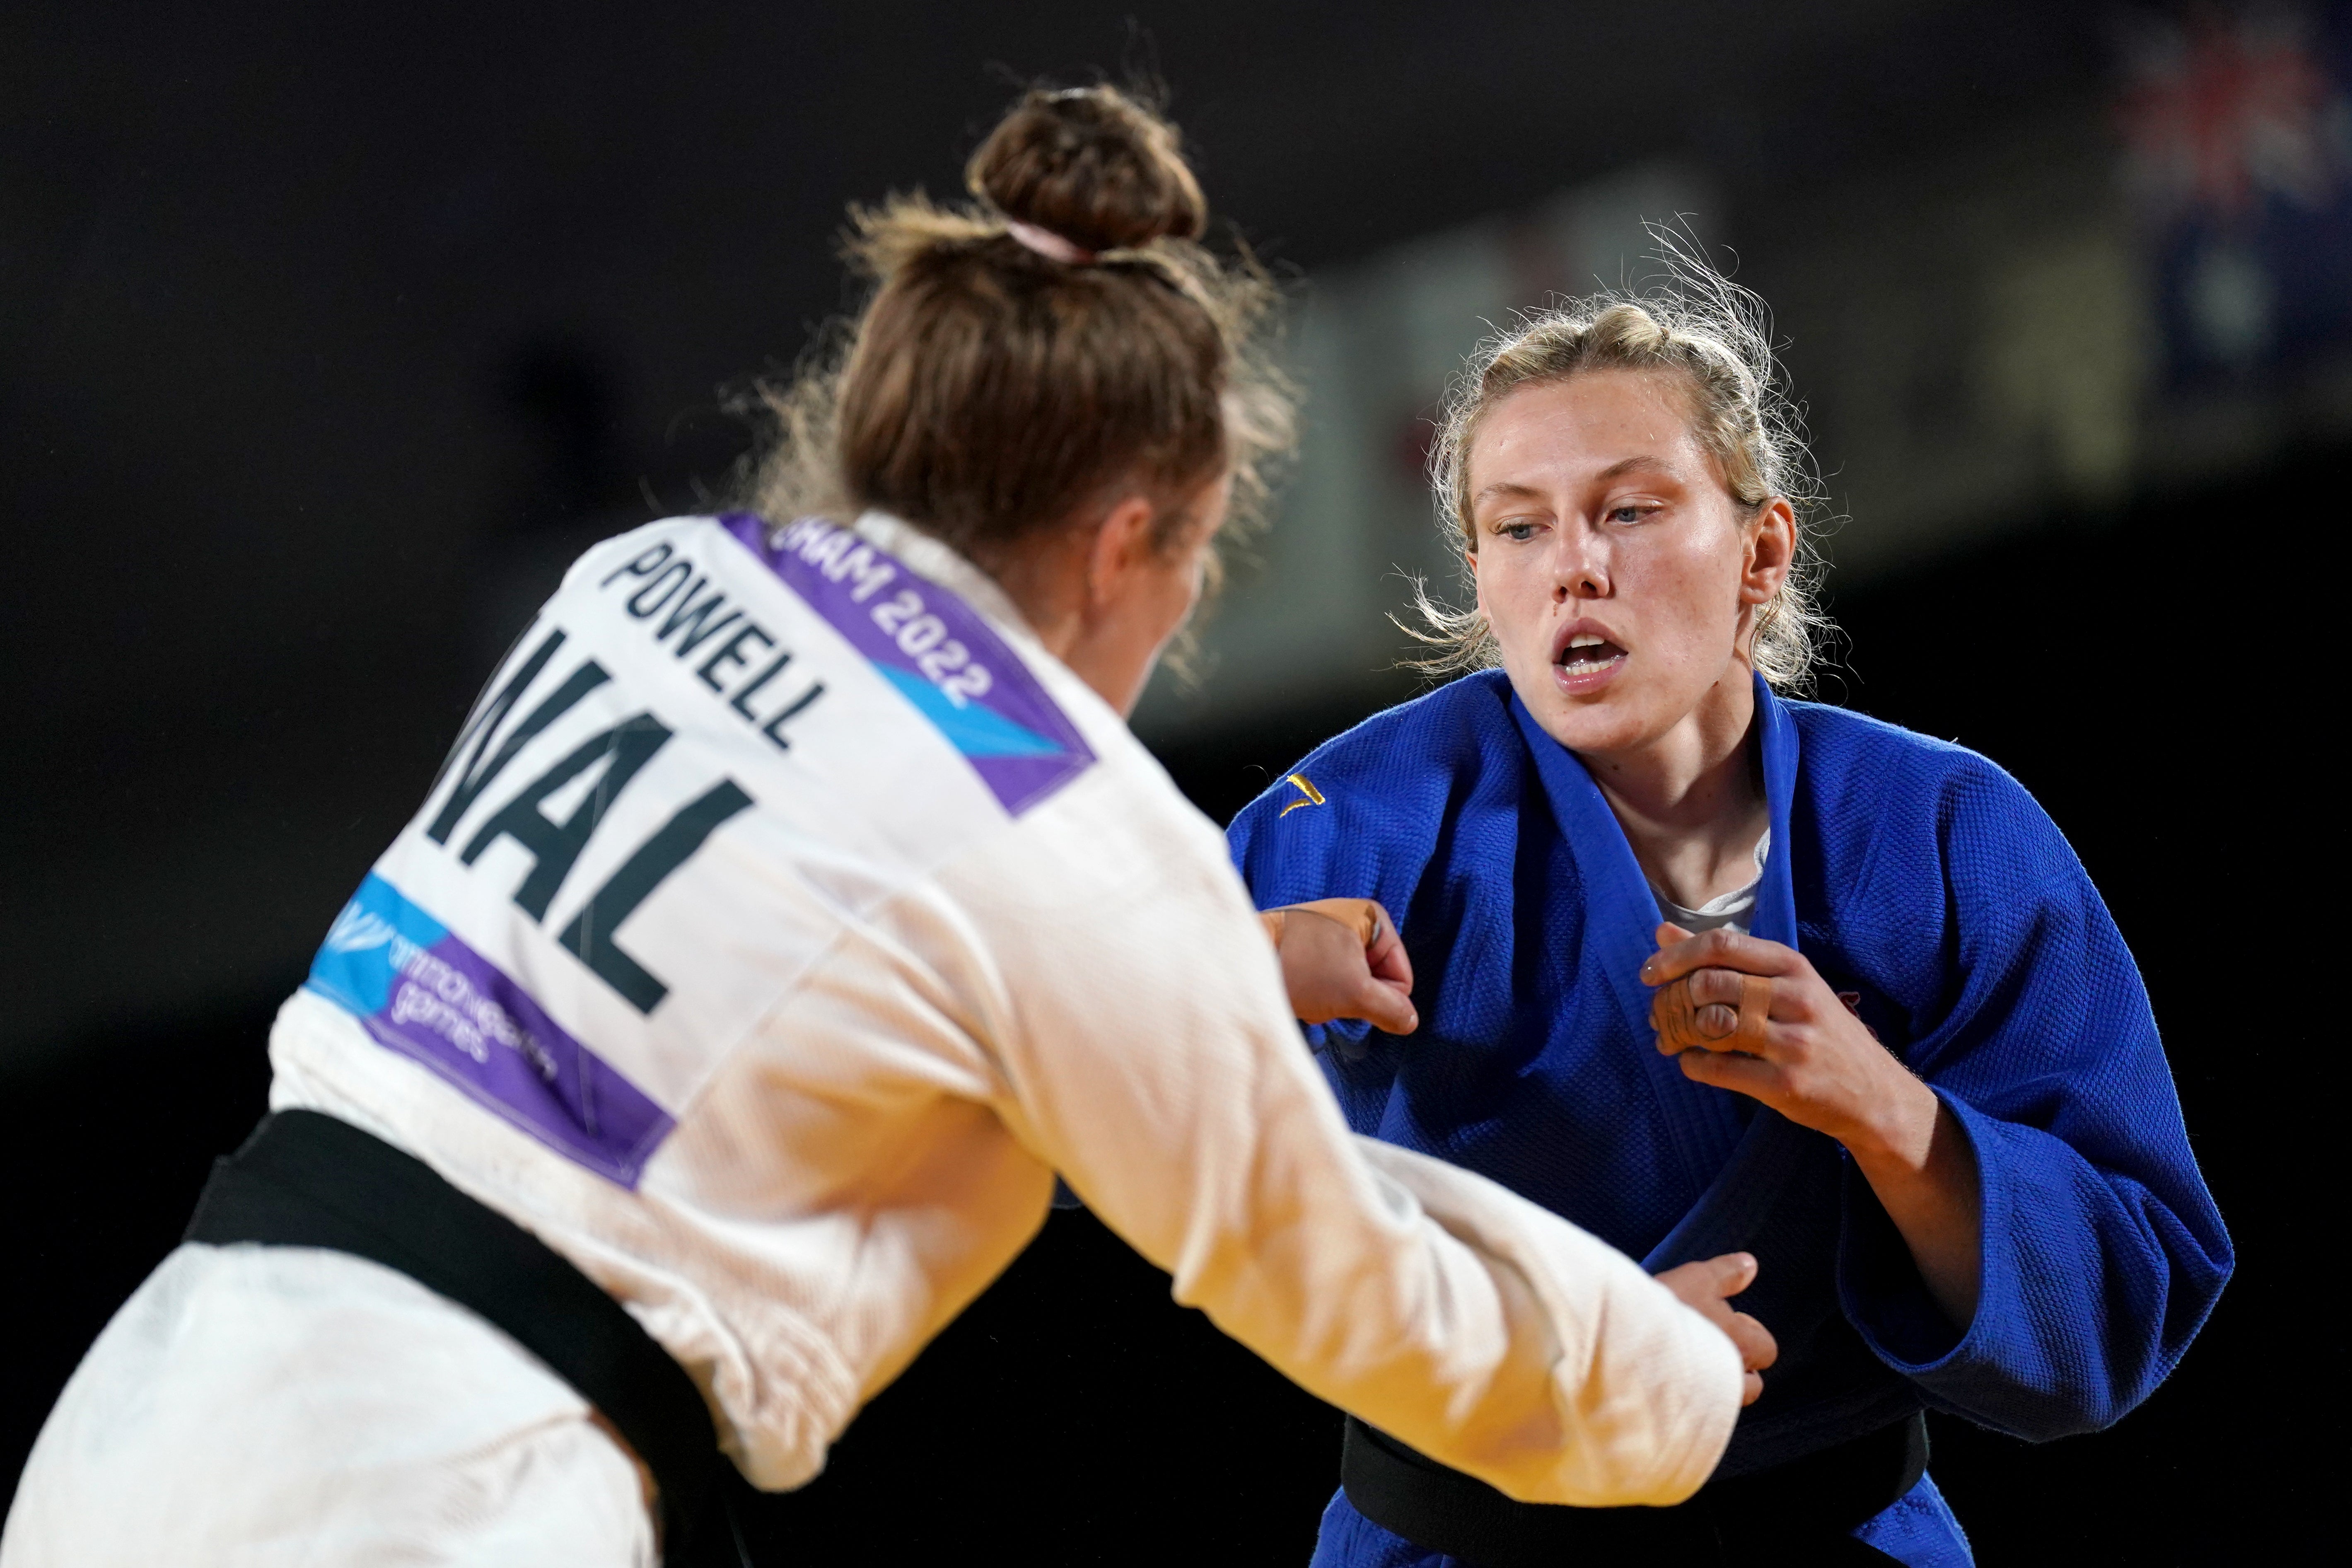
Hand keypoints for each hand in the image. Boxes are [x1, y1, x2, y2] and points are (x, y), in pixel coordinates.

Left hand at [1259, 899, 1416, 1034]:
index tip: (1351, 994)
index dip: (1383, 998)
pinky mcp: (1305, 947)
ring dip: (1333, 999)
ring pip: (1349, 984)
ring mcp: (1327, 933)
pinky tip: (1298, 990)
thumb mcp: (1355, 993)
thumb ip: (1391, 1010)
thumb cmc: (1301, 968)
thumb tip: (1409, 1021)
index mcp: (1373, 917)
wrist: (1240, 957)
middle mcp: (1352, 919)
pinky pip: (1326, 981)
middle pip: (1375, 980)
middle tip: (1327, 993)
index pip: (1401, 977)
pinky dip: (1316, 993)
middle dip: (1354, 997)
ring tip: (1309, 991)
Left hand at [1640, 924, 1923, 1156]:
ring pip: (1713, 1024)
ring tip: (1669, 1038)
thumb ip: (1725, 959)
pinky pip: (1721, 1069)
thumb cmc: (1821, 1033)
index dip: (1676, 956)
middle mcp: (1797, 999)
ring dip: (1677, 1031)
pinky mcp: (1787, 1086)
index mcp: (1794, 967)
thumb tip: (1661, 932)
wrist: (1877, 1095)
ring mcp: (1794, 1044)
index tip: (1649, 973)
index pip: (1722, 944)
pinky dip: (1693, 1065)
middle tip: (1659, 1013)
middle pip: (1710, 983)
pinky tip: (1691, 1062)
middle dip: (1672, 998)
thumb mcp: (1786, 985)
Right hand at [1655, 1251, 1775, 1405]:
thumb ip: (1727, 1273)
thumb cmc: (1664, 1307)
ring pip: (1726, 1402)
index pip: (1767, 1348)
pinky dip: (1691, 1402)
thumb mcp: (1697, 1279)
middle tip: (1711, 1346)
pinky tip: (1671, 1383)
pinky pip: (1698, 1414)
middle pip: (1752, 1385)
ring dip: (1716, 1387)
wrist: (1622, 1340)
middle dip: (1738, 1368)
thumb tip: (1750, 1264)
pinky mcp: (1681, 1414)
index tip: (1728, 1321)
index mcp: (1741, 1344)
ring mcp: (1707, 1401)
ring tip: (1692, 1368)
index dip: (1751, 1334)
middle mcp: (1731, 1377)